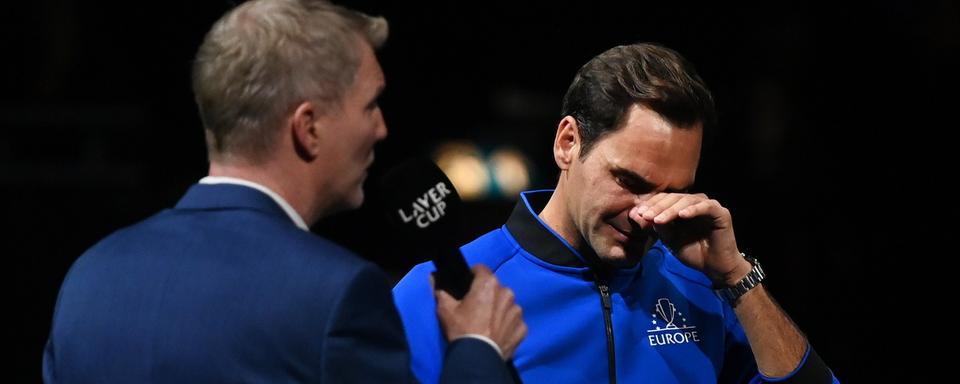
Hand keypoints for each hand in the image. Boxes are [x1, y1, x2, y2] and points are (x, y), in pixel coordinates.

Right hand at [434, 264, 526, 358]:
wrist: (478, 358)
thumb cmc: (462, 330)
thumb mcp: (445, 310)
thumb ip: (441, 292)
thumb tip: (436, 283)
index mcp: (489, 284)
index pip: (481, 269)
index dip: (473, 275)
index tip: (468, 285)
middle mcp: (507, 293)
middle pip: (496, 288)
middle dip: (487, 294)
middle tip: (476, 308)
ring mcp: (517, 311)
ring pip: (507, 304)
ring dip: (499, 310)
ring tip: (488, 323)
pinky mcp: (522, 327)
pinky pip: (514, 322)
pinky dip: (507, 325)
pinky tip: (497, 334)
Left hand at [629, 193, 750, 285]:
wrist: (715, 267)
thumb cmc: (694, 252)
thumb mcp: (671, 240)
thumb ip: (660, 227)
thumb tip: (642, 216)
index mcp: (682, 207)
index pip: (664, 199)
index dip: (651, 205)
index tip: (637, 214)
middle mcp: (695, 203)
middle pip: (673, 198)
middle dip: (657, 207)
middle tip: (645, 216)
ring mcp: (708, 206)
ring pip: (687, 200)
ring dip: (671, 209)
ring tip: (659, 219)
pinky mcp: (720, 212)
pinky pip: (705, 207)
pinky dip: (693, 210)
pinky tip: (682, 216)